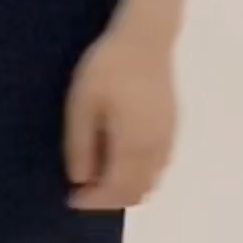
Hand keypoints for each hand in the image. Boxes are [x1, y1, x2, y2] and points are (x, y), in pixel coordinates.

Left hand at [64, 16, 178, 209]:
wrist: (144, 40)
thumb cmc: (106, 69)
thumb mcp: (82, 104)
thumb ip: (80, 144)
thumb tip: (80, 179)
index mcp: (135, 145)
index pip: (119, 190)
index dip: (95, 201)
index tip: (71, 200)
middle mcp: (157, 148)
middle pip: (138, 191)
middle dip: (110, 198)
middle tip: (80, 191)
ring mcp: (169, 138)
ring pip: (152, 181)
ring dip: (126, 187)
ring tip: (95, 177)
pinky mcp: (172, 128)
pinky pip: (159, 165)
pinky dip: (139, 174)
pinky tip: (116, 161)